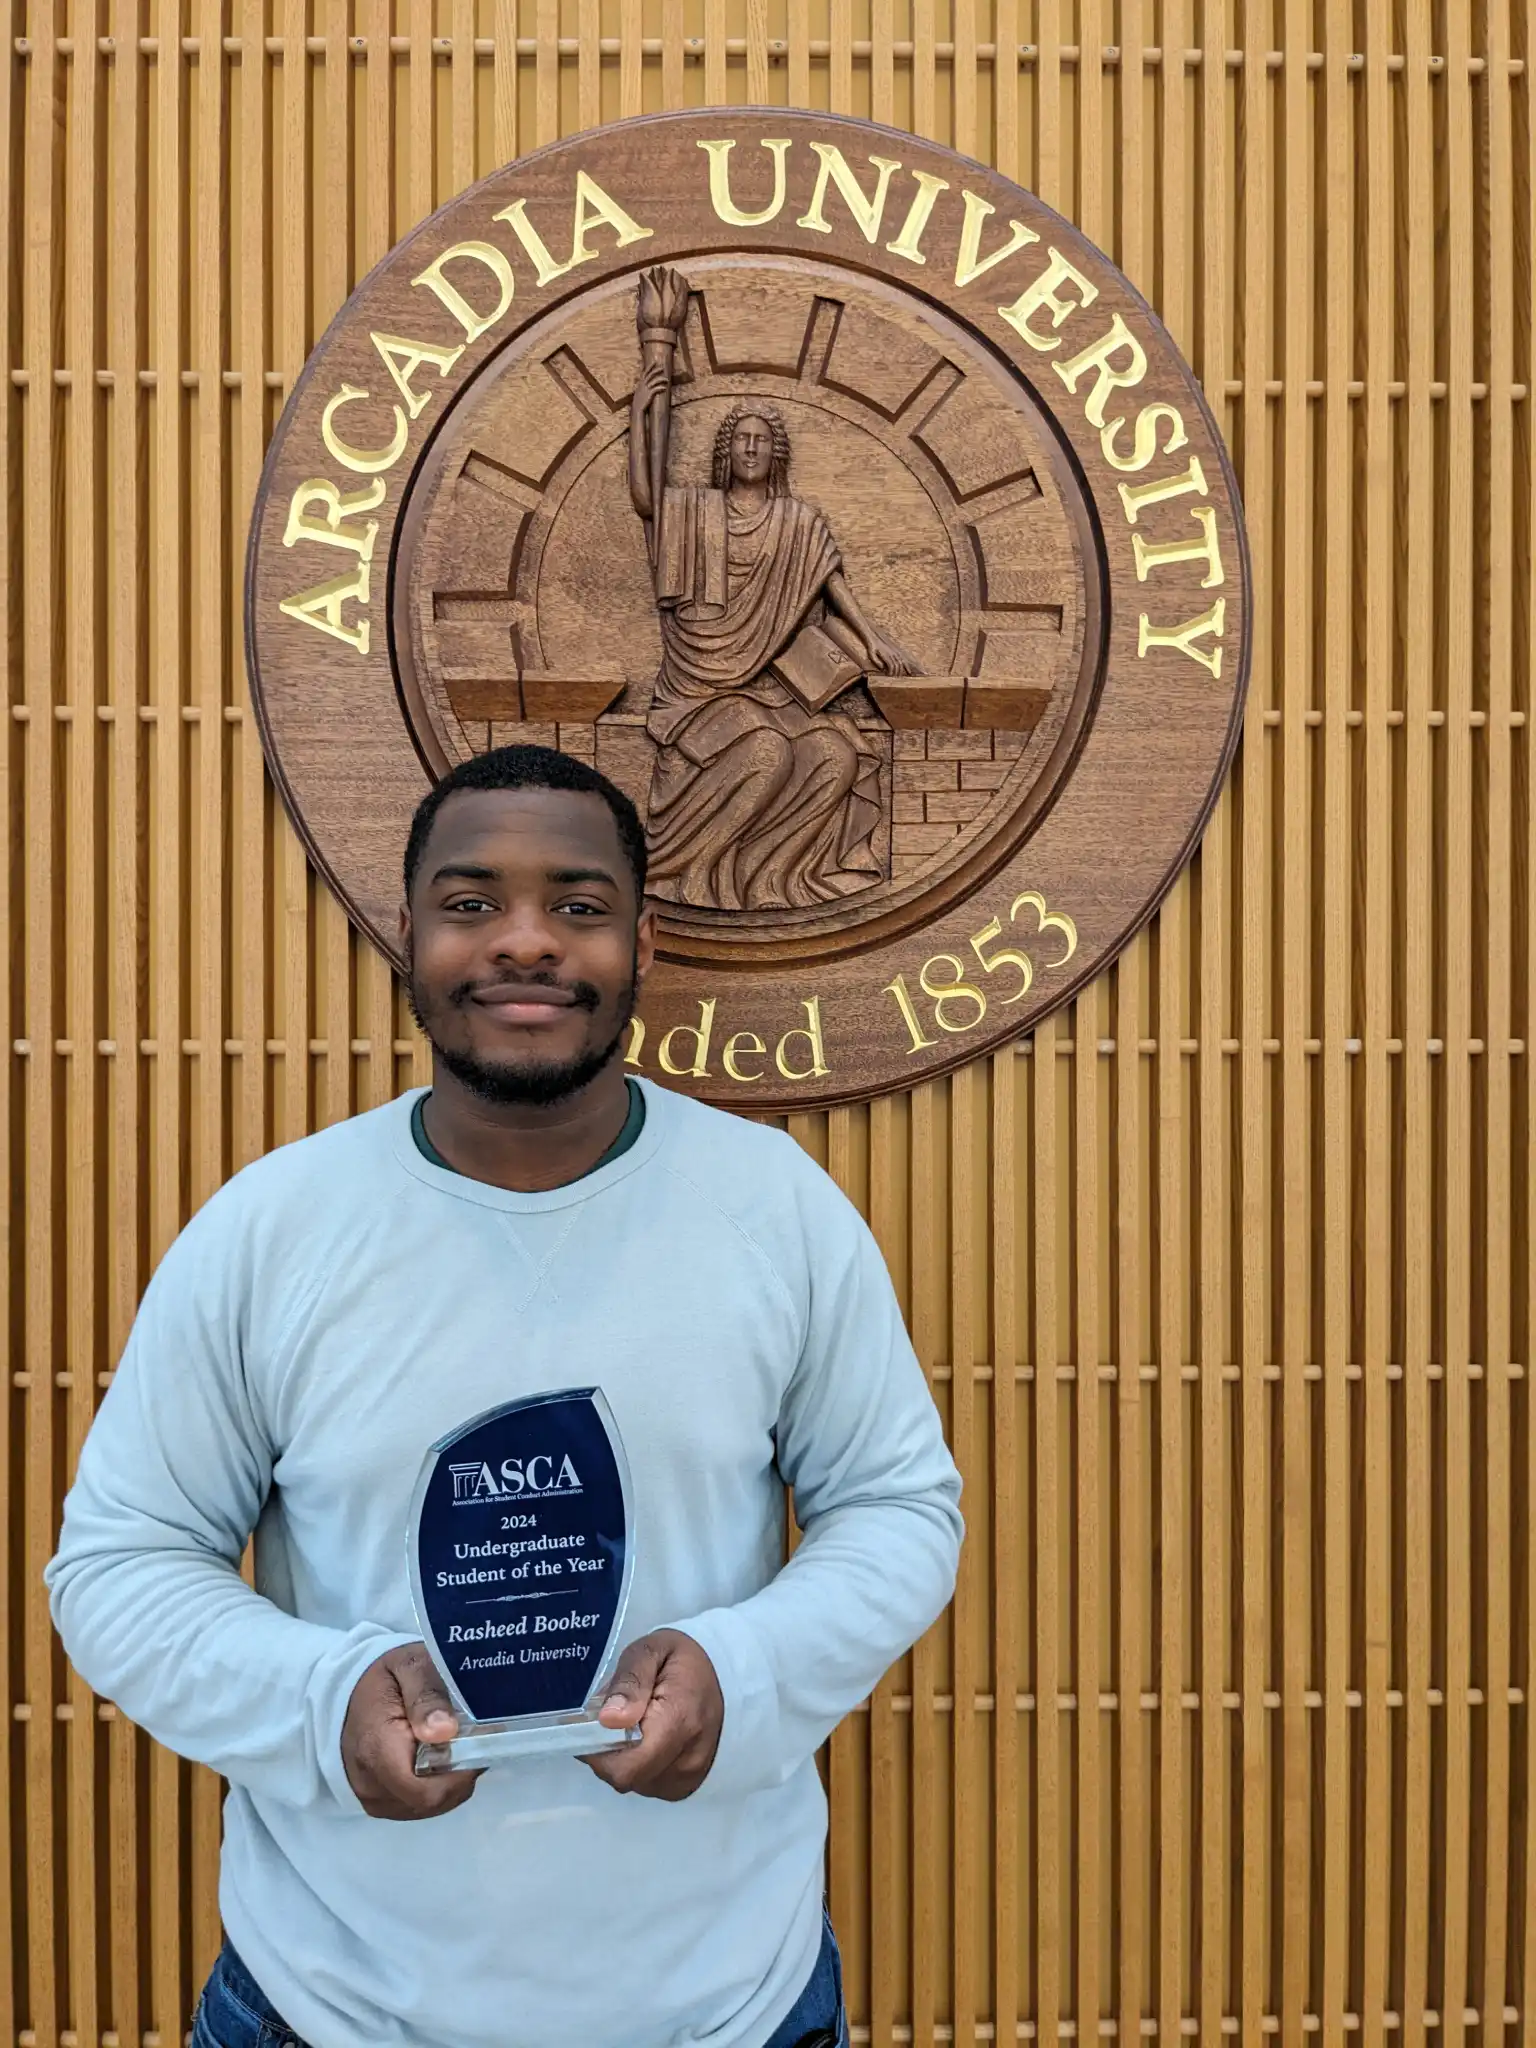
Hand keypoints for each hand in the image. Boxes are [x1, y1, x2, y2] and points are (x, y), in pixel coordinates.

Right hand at [340, 1642, 480, 1820]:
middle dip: (458, 1777)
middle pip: (429, 1801)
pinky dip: (433, 1789)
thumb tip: (445, 1731)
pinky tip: (437, 1762)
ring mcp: (371, 1797)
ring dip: (447, 1785)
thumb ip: (427, 1696)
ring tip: (453, 1749)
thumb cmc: (386, 1677)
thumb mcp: (410, 1666)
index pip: (422, 1790)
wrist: (350, 1692)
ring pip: (425, 1808)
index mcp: (376, 1747)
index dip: (457, 1776)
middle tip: (470, 1744)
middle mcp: (369, 1782)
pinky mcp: (376, 1802)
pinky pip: (414, 1807)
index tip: (476, 1748)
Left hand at [580, 1628, 723, 1799]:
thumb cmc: (684, 1660)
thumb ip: (630, 1681)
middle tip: (611, 1720)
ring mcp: (690, 1777)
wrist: (729, 1676)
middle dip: (607, 1753)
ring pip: (635, 1783)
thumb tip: (608, 1719)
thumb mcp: (652, 1650)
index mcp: (679, 1721)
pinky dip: (639, 1766)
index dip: (598, 1752)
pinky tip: (646, 1740)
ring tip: (633, 1727)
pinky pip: (649, 1784)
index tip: (590, 1726)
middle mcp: (688, 1759)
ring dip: (623, 1760)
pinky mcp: (688, 1785)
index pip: (626, 1766)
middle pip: (626, 1776)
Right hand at [631, 359, 670, 413]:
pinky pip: (656, 389)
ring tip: (667, 380)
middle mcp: (642, 385)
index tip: (654, 362)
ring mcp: (646, 389)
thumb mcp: (639, 392)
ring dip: (661, 380)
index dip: (649, 367)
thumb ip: (642, 387)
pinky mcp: (649, 394)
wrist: (637, 409)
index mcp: (640, 384)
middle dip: (656, 370)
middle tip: (662, 368)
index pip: (645, 373)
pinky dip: (661, 388)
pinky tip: (665, 388)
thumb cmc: (638, 402)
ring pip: (654, 381)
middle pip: (650, 375)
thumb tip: (644, 383)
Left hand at [864, 630, 917, 676]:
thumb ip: (876, 662)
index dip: (891, 672)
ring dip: (902, 670)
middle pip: (897, 665)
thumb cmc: (871, 647)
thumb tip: (882, 669)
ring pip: (901, 662)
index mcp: (887, 655)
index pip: (891, 665)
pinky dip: (906, 666)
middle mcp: (892, 654)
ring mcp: (895, 652)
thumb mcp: (871, 655)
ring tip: (900, 677)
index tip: (889, 676)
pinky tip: (909, 671)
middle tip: (894, 679)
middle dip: (896, 673)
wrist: (874, 638)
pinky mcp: (896, 652)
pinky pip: (903, 659)